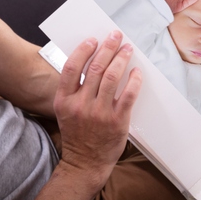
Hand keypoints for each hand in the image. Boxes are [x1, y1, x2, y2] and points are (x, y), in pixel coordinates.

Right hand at [53, 32, 141, 187]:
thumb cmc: (77, 134)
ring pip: (111, 77)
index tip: (94, 40)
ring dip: (121, 59)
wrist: (85, 163)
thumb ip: (73, 90)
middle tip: (115, 37)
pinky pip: (128, 95)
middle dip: (108, 48)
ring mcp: (99, 113)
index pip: (72, 67)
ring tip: (127, 49)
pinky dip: (134, 80)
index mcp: (64, 100)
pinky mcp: (117, 121)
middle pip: (95, 68)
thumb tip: (89, 62)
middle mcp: (80, 105)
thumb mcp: (64, 111)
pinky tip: (136, 72)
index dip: (83, 50)